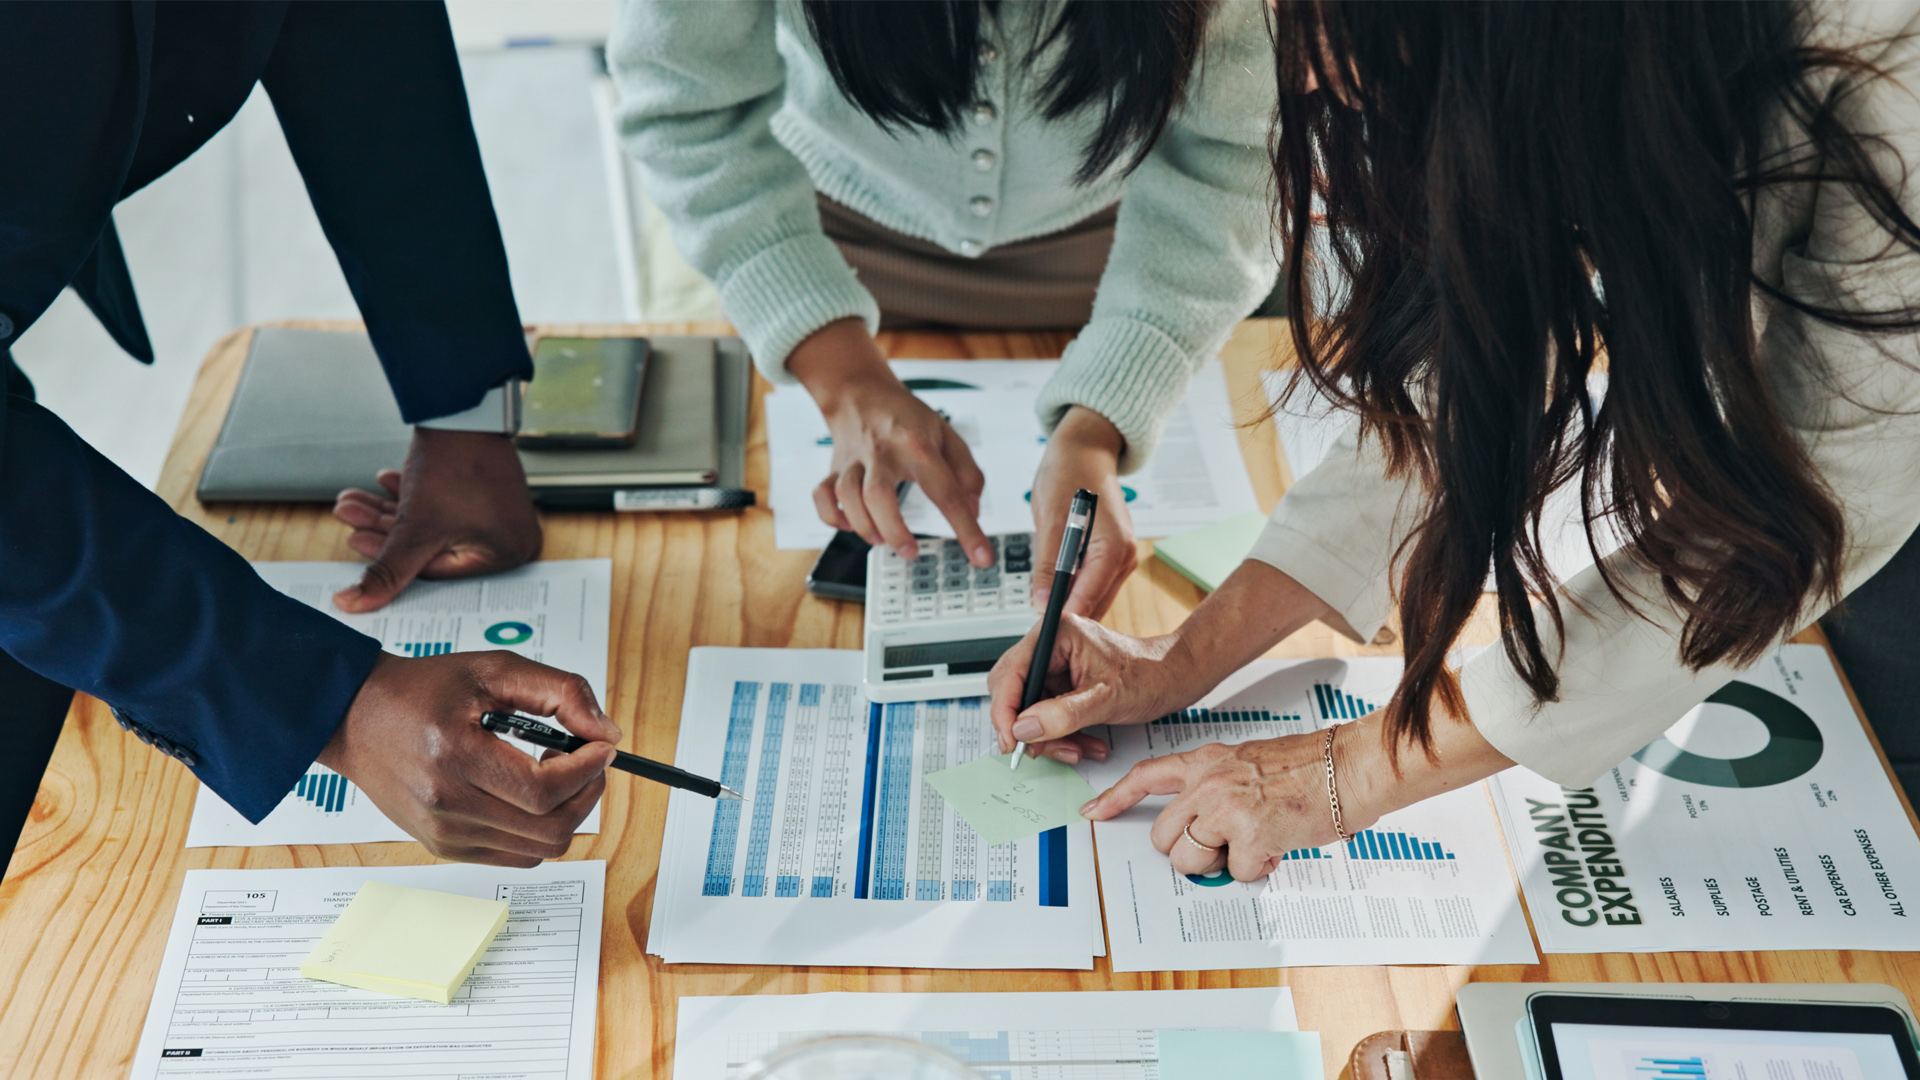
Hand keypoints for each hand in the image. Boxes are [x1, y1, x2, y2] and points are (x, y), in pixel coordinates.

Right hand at [317, 650, 619, 866]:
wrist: (356, 715)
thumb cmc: (421, 690)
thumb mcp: (495, 669)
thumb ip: (560, 692)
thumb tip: (606, 733)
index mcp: (455, 757)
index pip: (545, 790)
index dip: (588, 770)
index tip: (602, 747)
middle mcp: (445, 805)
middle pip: (551, 827)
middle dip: (587, 792)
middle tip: (585, 759)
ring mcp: (443, 834)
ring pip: (540, 849)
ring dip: (565, 812)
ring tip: (550, 772)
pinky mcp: (444, 848)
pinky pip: (516, 856)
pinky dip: (539, 829)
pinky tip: (528, 793)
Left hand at [331, 429, 542, 611]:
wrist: (465, 409)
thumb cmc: (455, 465)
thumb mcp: (416, 527)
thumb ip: (386, 571)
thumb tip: (356, 603)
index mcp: (508, 554)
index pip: (439, 571)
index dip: (392, 560)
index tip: (357, 542)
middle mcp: (510, 537)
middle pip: (432, 546)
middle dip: (384, 529)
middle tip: (352, 517)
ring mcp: (499, 513)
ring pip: (432, 523)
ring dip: (391, 512)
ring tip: (355, 500)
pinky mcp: (486, 492)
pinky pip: (444, 505)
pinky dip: (413, 498)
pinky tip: (386, 484)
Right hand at [789, 319, 992, 566]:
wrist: (860, 391)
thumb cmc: (905, 417)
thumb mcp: (947, 435)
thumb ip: (967, 472)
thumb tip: (973, 510)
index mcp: (918, 445)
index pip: (946, 492)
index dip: (967, 529)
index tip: (981, 556)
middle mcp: (883, 453)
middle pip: (879, 495)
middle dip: (894, 530)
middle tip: (910, 550)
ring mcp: (854, 461)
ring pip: (847, 496)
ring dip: (864, 526)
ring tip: (881, 539)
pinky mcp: (834, 469)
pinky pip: (822, 496)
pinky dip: (833, 516)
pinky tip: (850, 524)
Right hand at [987, 614, 1206, 763]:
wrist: (1174, 679)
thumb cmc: (1150, 674)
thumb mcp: (1106, 698)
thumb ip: (1062, 714)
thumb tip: (1023, 728)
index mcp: (1056, 635)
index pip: (1011, 673)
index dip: (1005, 711)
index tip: (1011, 741)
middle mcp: (1050, 648)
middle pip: (1014, 692)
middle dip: (1029, 727)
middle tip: (1041, 750)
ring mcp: (1056, 668)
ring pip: (1030, 710)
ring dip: (1050, 737)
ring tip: (1078, 750)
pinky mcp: (1063, 686)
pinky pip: (1047, 717)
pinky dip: (1062, 736)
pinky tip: (1086, 744)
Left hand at [1031, 406, 1135, 616]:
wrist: (1084, 450)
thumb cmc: (1069, 472)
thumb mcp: (1050, 519)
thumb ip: (1048, 564)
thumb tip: (1042, 602)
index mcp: (1114, 548)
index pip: (1088, 597)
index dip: (1064, 618)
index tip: (1042, 634)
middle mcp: (1124, 557)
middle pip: (1094, 604)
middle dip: (1068, 617)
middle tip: (1037, 629)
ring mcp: (1120, 558)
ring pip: (1093, 598)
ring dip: (1070, 604)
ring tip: (1041, 608)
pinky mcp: (1111, 557)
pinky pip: (1092, 584)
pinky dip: (1074, 590)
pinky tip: (1054, 589)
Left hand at [1080, 727, 1374, 880]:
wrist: (1347, 767)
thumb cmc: (1307, 767)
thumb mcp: (1247, 763)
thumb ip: (1216, 789)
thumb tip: (1199, 826)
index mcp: (1206, 762)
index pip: (1146, 777)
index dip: (1115, 798)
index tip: (1094, 812)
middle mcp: (1209, 783)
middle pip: (1164, 837)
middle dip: (1189, 850)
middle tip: (1223, 843)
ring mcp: (1226, 809)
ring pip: (1191, 860)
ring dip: (1220, 864)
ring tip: (1252, 842)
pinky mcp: (1250, 835)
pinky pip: (1235, 873)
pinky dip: (1257, 868)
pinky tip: (1276, 845)